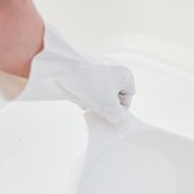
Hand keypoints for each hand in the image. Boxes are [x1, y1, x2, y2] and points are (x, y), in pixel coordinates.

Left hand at [0, 25, 134, 125]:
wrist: (63, 69)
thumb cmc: (90, 84)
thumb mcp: (109, 108)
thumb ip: (119, 119)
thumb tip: (122, 126)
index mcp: (125, 74)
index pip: (129, 96)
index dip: (121, 108)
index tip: (113, 115)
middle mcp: (113, 68)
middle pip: (113, 94)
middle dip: (106, 105)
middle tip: (99, 111)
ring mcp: (97, 67)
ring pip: (99, 92)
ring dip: (94, 101)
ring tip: (87, 103)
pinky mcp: (83, 69)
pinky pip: (87, 86)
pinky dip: (84, 94)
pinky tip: (78, 97)